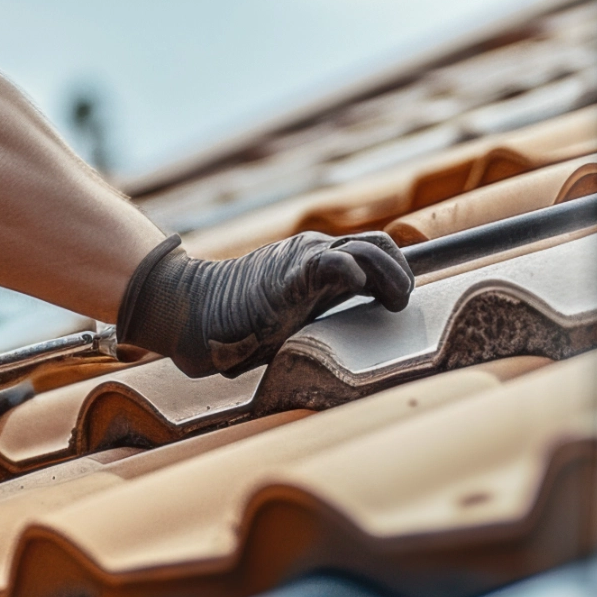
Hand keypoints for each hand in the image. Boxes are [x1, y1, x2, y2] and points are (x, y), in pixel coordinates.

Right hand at [116, 230, 409, 375]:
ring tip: (394, 301)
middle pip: (380, 245)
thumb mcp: (292, 316)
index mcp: (320, 265)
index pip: (376, 252)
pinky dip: (351, 271)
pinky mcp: (288, 276)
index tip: (403, 302)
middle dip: (402, 273)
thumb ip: (320, 316)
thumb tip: (354, 351)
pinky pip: (330, 263)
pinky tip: (356, 285)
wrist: (193, 312)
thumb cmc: (240, 324)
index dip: (398, 272)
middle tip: (401, 304)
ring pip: (366, 249)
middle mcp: (316, 254)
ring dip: (391, 275)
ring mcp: (302, 260)